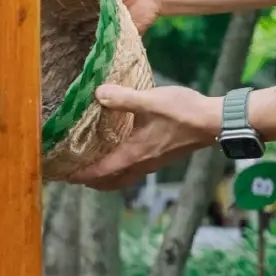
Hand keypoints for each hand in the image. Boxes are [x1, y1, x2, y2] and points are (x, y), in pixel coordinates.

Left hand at [66, 84, 221, 190]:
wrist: (213, 122)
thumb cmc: (183, 112)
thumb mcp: (150, 100)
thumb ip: (123, 98)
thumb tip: (97, 93)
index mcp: (134, 153)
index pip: (101, 171)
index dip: (80, 175)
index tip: (62, 175)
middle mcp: (141, 163)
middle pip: (110, 182)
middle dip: (90, 181)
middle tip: (73, 174)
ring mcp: (152, 162)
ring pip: (122, 178)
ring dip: (106, 177)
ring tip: (93, 168)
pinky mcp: (161, 157)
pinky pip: (133, 170)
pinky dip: (120, 169)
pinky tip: (121, 153)